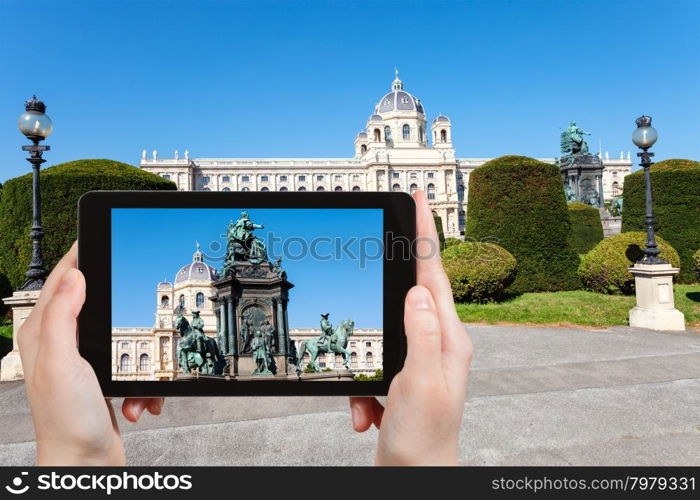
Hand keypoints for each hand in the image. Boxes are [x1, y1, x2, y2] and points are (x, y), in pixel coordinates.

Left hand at [18, 242, 163, 465]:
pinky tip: (139, 401)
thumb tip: (75, 277)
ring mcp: (82, 364)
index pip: (61, 282)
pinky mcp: (102, 381)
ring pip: (121, 337)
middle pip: (95, 305)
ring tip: (138, 383)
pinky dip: (143, 383)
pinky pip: (132, 367)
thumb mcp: (63, 363)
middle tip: (142, 307)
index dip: (79, 256)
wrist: (85, 464)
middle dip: (124, 314)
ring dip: (140, 360)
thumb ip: (63, 317)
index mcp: (44, 335)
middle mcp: (60, 346)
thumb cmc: (68, 422)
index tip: (97, 236)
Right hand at [349, 191, 472, 464]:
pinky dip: (361, 389)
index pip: (434, 274)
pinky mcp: (402, 376)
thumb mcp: (420, 384)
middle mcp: (439, 344)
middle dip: (387, 285)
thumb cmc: (424, 440)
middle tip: (379, 252)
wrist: (416, 478)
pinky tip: (366, 415)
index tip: (418, 199)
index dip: (425, 234)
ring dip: (365, 369)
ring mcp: (421, 360)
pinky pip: (372, 365)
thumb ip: (421, 335)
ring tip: (369, 407)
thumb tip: (417, 291)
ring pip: (383, 332)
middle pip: (410, 293)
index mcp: (448, 339)